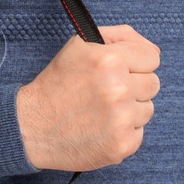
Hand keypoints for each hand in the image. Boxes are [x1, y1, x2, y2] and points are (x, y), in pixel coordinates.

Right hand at [15, 24, 159, 170]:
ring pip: (148, 109)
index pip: (152, 57)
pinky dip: (123, 132)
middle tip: (107, 92)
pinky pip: (139, 133)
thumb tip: (153, 50)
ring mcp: (122, 120)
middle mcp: (119, 89)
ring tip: (102, 110)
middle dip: (133, 86)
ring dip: (130, 110)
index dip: (135, 63)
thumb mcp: (80, 46)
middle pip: (153, 83)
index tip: (120, 70)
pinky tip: (101, 128)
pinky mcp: (122, 145)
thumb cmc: (57, 83)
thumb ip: (120, 37)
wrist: (31, 126)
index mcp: (109, 60)